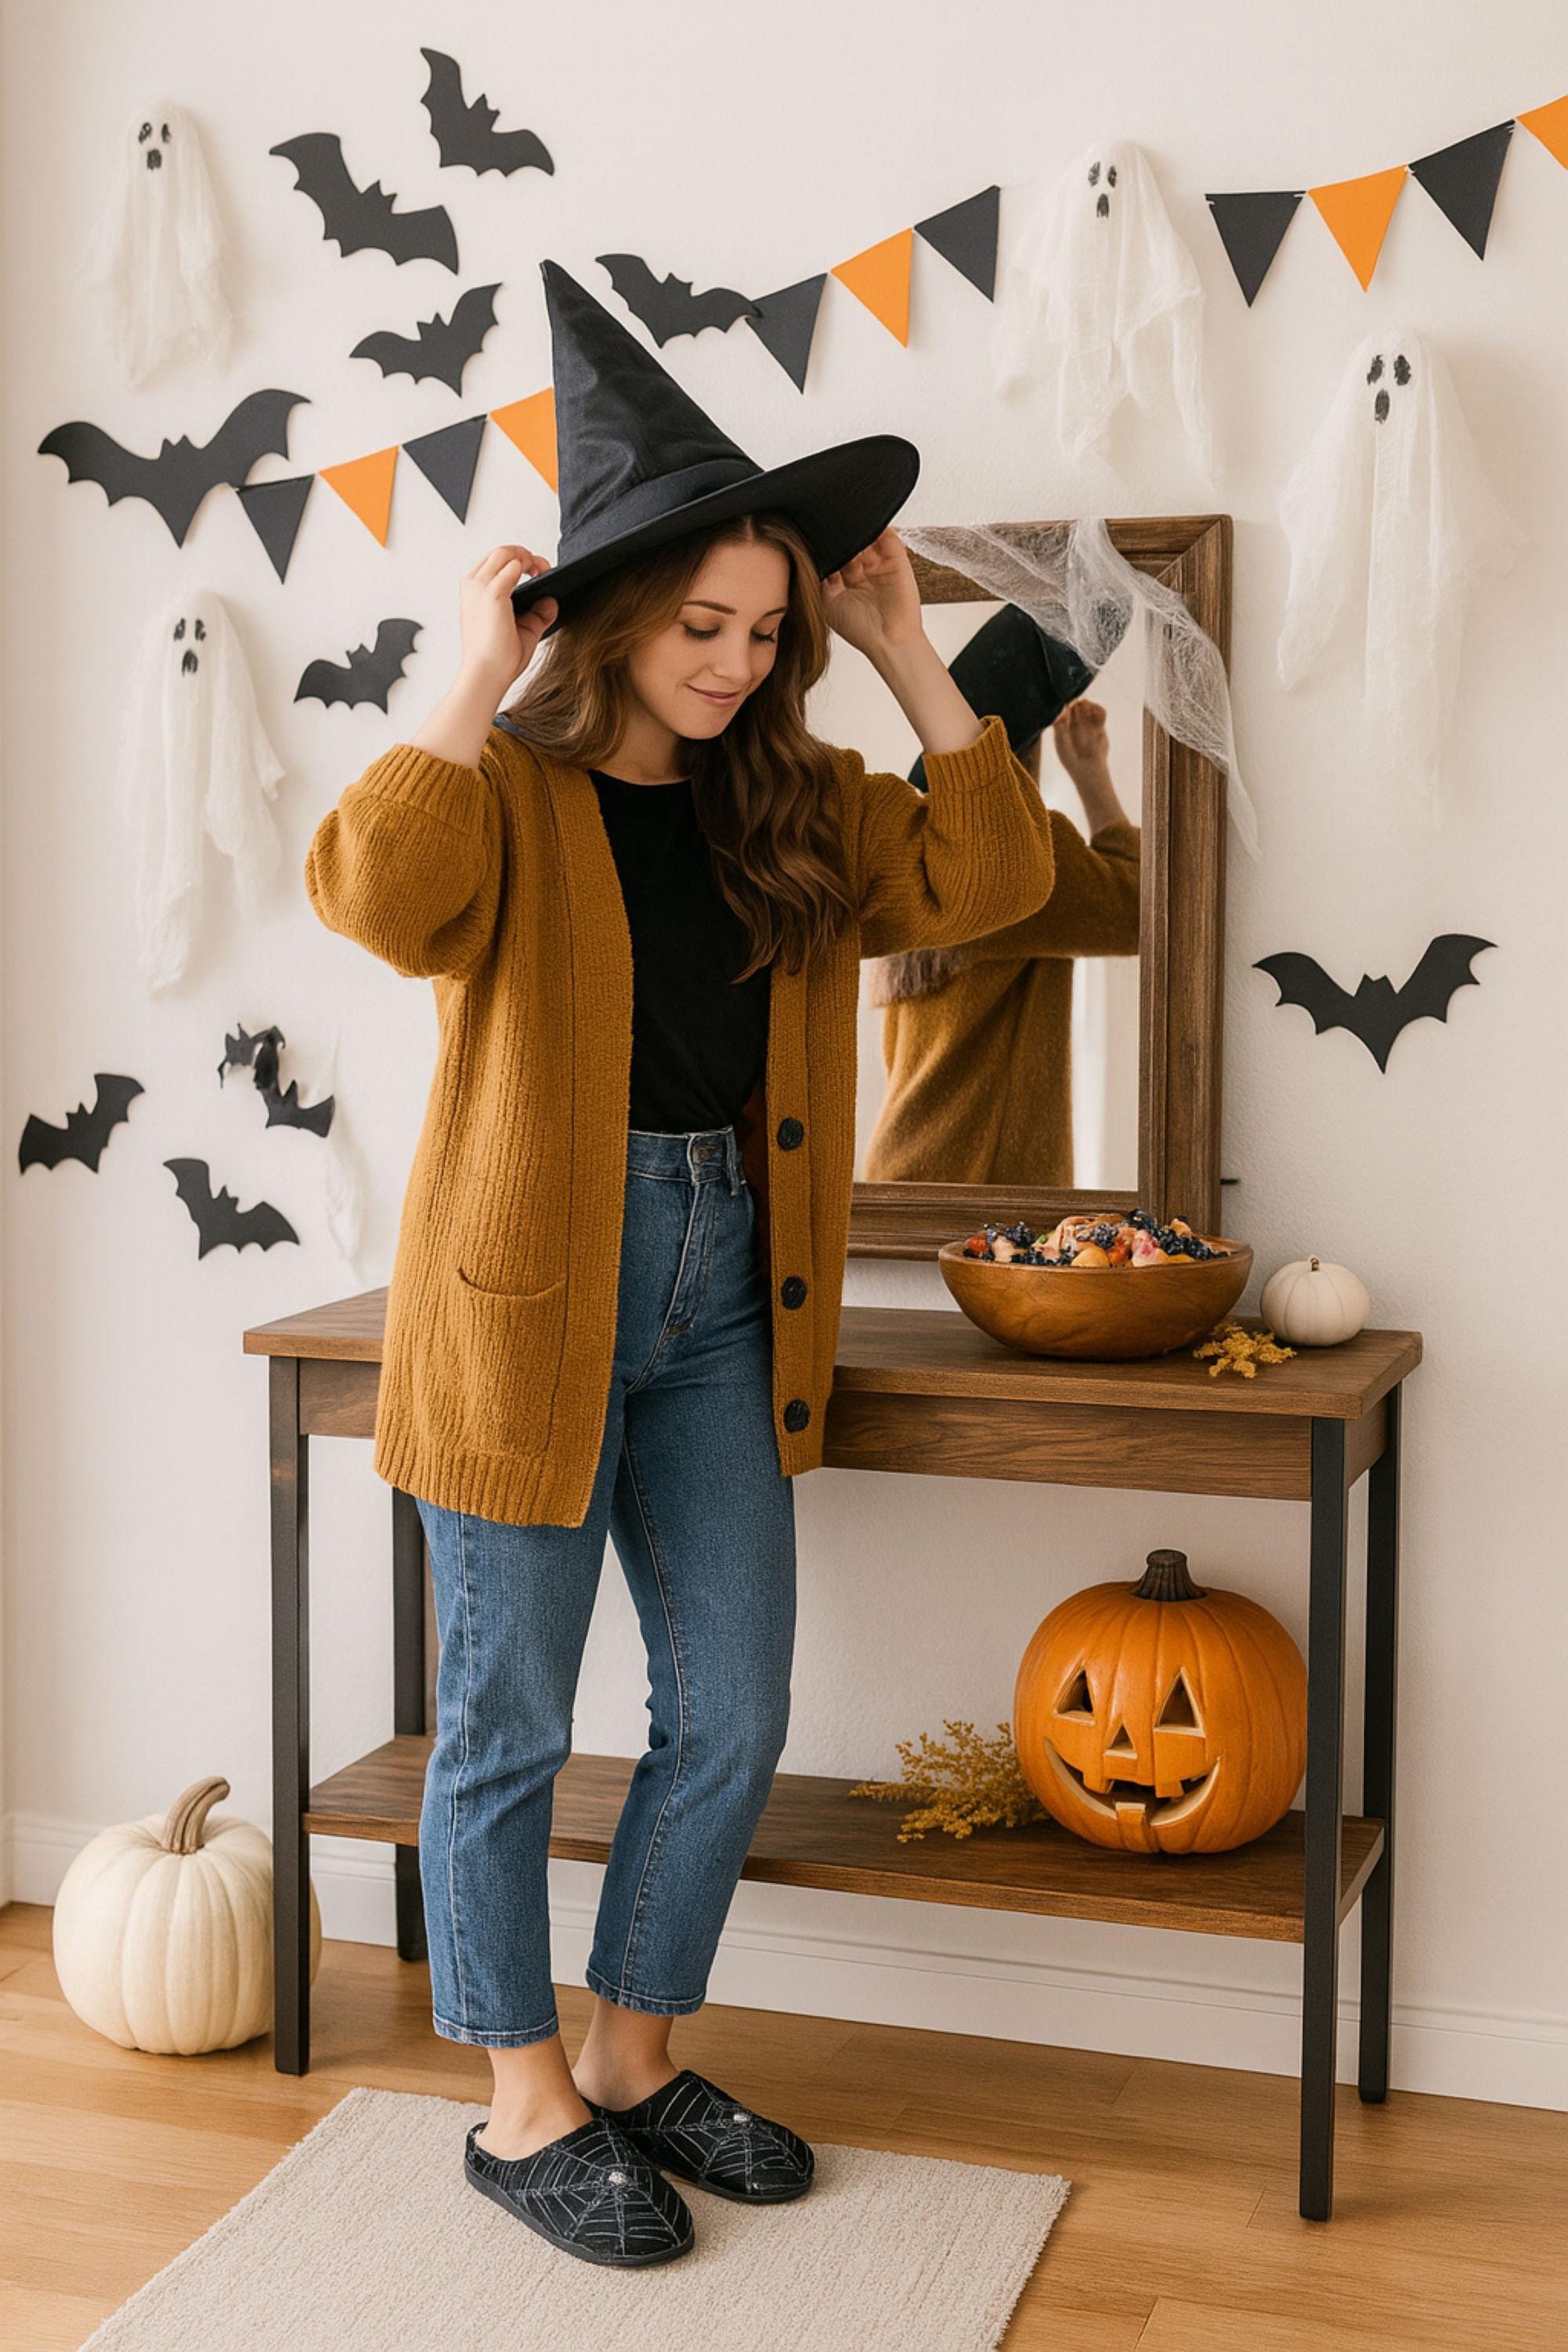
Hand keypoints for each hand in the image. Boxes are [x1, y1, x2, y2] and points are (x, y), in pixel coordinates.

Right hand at [458, 544, 557, 693]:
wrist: (488, 675)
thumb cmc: (500, 657)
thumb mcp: (524, 629)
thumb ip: (537, 614)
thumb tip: (551, 599)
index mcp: (474, 591)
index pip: (495, 562)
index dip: (518, 560)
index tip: (537, 571)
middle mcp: (473, 585)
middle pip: (500, 552)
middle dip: (525, 554)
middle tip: (543, 568)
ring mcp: (480, 587)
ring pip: (504, 553)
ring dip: (526, 556)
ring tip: (541, 569)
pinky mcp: (492, 594)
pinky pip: (510, 567)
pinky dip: (525, 566)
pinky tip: (537, 575)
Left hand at [822, 528, 923, 659]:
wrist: (889, 640)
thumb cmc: (860, 629)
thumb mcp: (827, 600)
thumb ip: (821, 576)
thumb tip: (813, 553)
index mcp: (843, 580)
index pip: (832, 554)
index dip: (825, 547)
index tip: (814, 539)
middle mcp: (861, 569)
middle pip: (848, 542)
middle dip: (840, 538)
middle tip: (833, 537)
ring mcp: (879, 562)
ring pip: (865, 536)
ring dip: (856, 533)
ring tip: (847, 536)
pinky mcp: (896, 558)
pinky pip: (887, 534)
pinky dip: (877, 528)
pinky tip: (865, 530)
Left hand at [1051, 697, 1109, 786]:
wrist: (1089, 770)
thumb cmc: (1071, 759)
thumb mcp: (1061, 742)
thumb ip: (1060, 725)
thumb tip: (1062, 709)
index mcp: (1063, 727)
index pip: (1064, 711)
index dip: (1067, 706)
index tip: (1070, 703)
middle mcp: (1075, 724)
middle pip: (1076, 708)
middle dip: (1078, 703)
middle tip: (1080, 702)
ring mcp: (1087, 725)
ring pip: (1088, 708)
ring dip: (1088, 705)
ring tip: (1087, 705)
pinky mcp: (1099, 727)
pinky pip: (1100, 714)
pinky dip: (1098, 709)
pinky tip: (1095, 710)